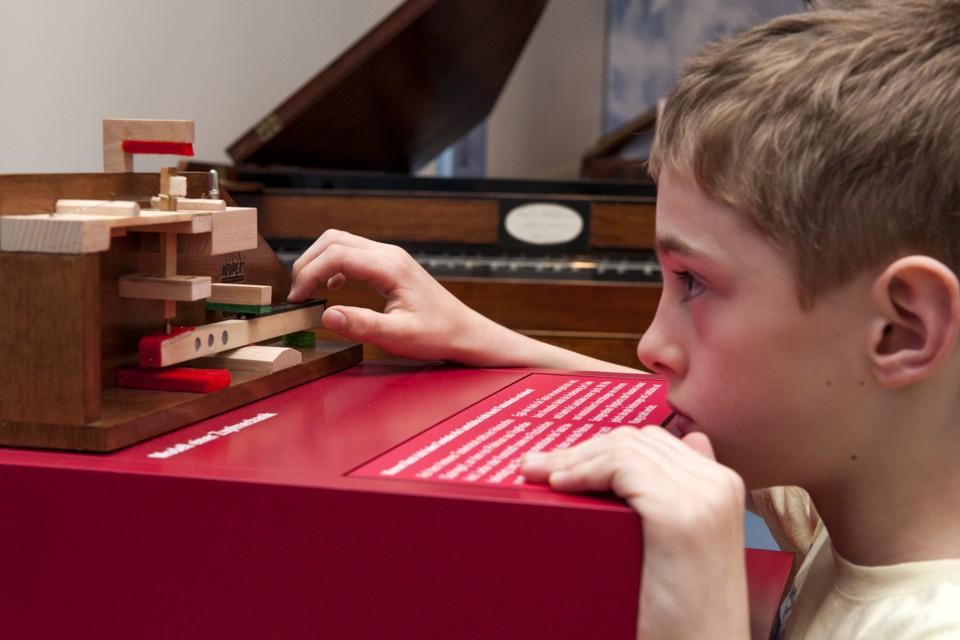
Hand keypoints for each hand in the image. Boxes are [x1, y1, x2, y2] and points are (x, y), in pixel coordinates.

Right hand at [287, 230, 501, 363]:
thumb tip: (326, 314)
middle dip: (308, 263)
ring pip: (342, 243)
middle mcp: (389, 255)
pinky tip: (334, 287)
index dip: (309, 274)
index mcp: (390, 267)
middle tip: (296, 293)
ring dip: (319, 261)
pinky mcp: (390, 265)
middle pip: (334, 240)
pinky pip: (353, 253)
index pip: (336, 255)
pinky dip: (334, 264)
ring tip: (308, 290)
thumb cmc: (438, 334)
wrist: (464, 332)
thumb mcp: (398, 336)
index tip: (297, 298)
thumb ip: (362, 325)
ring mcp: (390, 257)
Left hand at [521, 427, 748, 639]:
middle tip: (536, 466)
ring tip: (537, 475)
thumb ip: (665, 505)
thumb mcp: (677, 552)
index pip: (651, 442)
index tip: (558, 461)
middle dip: (580, 449)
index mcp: (720, 486)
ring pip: (624, 449)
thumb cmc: (683, 617)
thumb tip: (624, 474)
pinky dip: (583, 471)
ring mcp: (705, 497)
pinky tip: (559, 485)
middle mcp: (718, 484)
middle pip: (635, 440)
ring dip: (572, 458)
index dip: (599, 447)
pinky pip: (621, 469)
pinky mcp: (682, 516)